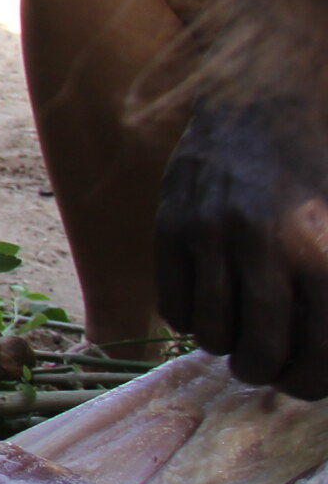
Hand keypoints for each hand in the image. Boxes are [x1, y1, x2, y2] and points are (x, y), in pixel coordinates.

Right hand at [157, 99, 327, 397]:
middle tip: (269, 365)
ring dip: (227, 345)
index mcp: (323, 251)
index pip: (320, 354)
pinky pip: (174, 307)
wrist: (264, 101)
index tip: (304, 382)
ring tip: (239, 330)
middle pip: (261, 354)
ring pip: (212, 336)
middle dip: (267, 372)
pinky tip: (210, 302)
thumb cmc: (318, 171)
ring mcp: (211, 236)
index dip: (312, 382)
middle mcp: (266, 247)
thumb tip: (324, 357)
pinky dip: (191, 319)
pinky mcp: (171, 227)